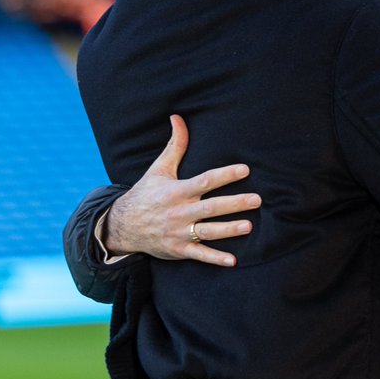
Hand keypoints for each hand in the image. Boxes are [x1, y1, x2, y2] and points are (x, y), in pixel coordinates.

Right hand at [102, 115, 260, 266]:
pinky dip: (215, 259)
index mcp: (177, 191)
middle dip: (234, 203)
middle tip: (256, 199)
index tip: (245, 170)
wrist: (123, 225)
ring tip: (249, 226)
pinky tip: (233, 261)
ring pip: (207, 231)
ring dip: (228, 230)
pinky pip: (199, 254)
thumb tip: (178, 117)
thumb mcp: (159, 168)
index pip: (205, 181)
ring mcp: (178, 232)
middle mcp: (179, 211)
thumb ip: (175, 145)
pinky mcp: (178, 250)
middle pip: (211, 207)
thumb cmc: (146, 193)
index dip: (225, 175)